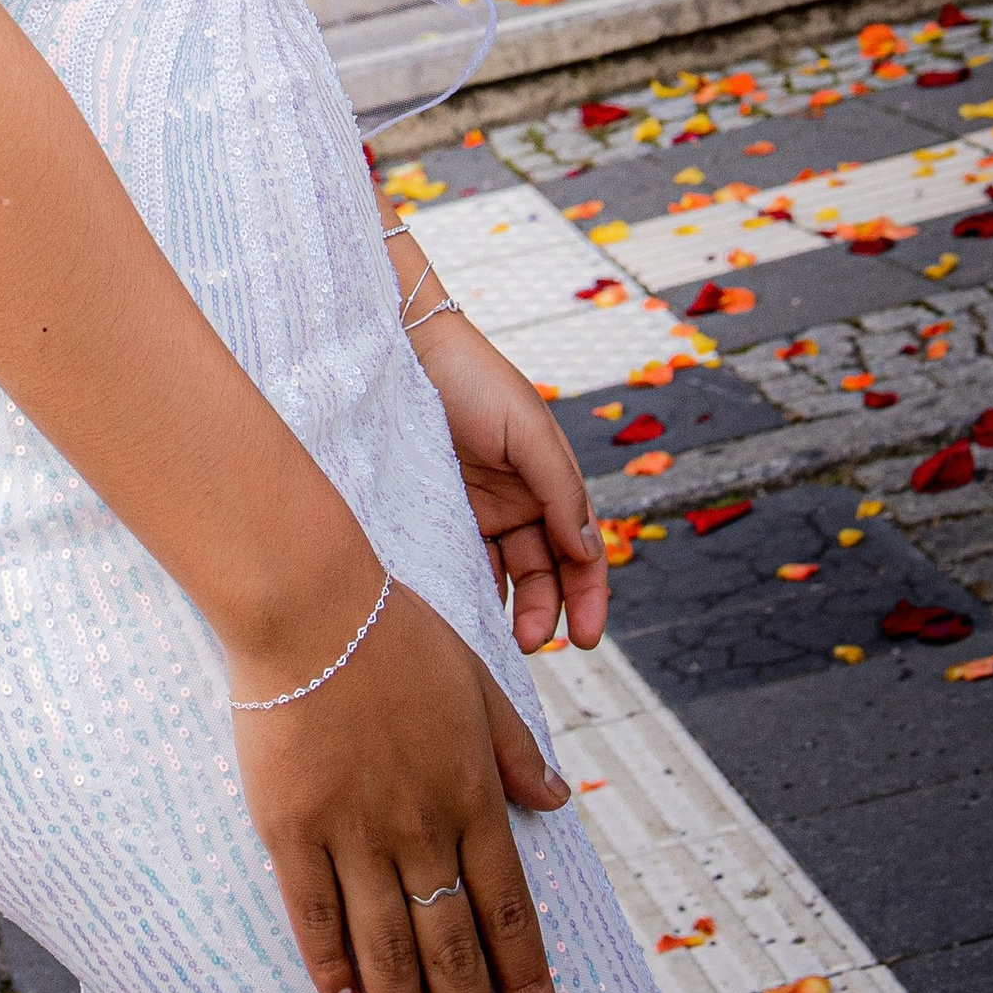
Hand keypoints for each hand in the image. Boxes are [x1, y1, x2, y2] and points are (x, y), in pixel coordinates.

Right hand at [229, 552, 568, 992]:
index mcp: (470, 795)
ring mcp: (354, 832)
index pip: (510, 914)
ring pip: (391, 953)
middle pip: (455, 954)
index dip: (528, 984)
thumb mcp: (475, 680)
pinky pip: (315, 915)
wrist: (308, 599)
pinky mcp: (293, 827)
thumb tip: (555, 798)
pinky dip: (334, 971)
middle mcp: (420, 828)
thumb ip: (512, 748)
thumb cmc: (392, 629)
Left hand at [405, 303, 608, 655]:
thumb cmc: (471, 376)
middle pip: (543, 573)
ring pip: (501, 577)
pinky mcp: (434, 512)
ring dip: (506, 611)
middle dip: (546, 613)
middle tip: (533, 645)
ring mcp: (475, 509)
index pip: (580, 551)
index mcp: (548, 482)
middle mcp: (516, 501)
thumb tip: (591, 552)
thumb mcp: (529, 429)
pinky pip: (457, 562)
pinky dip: (465, 591)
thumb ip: (561, 490)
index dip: (590, 596)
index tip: (588, 638)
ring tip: (497, 640)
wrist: (401, 347)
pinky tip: (462, 612)